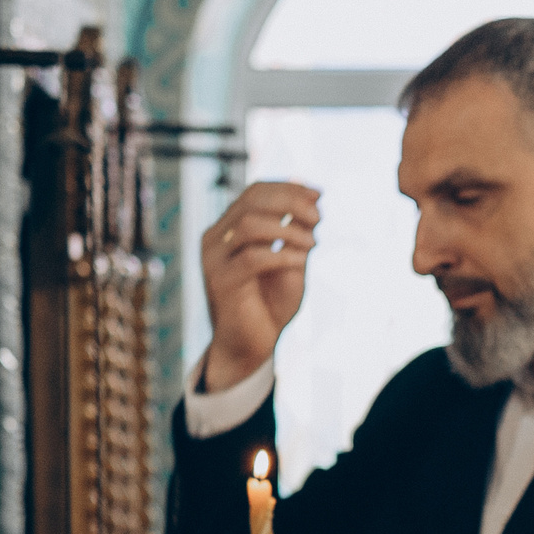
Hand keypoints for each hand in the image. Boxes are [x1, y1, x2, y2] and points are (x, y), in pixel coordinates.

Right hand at [197, 182, 320, 391]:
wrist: (252, 346)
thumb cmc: (271, 304)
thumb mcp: (292, 259)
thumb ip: (297, 229)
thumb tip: (312, 194)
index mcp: (229, 227)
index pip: (255, 192)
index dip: (288, 187)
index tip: (319, 194)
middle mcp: (216, 238)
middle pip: (250, 201)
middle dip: (290, 202)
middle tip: (319, 217)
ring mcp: (214, 259)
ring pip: (249, 225)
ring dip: (288, 229)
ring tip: (312, 244)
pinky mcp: (221, 282)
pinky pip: (253, 258)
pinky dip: (282, 255)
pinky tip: (301, 262)